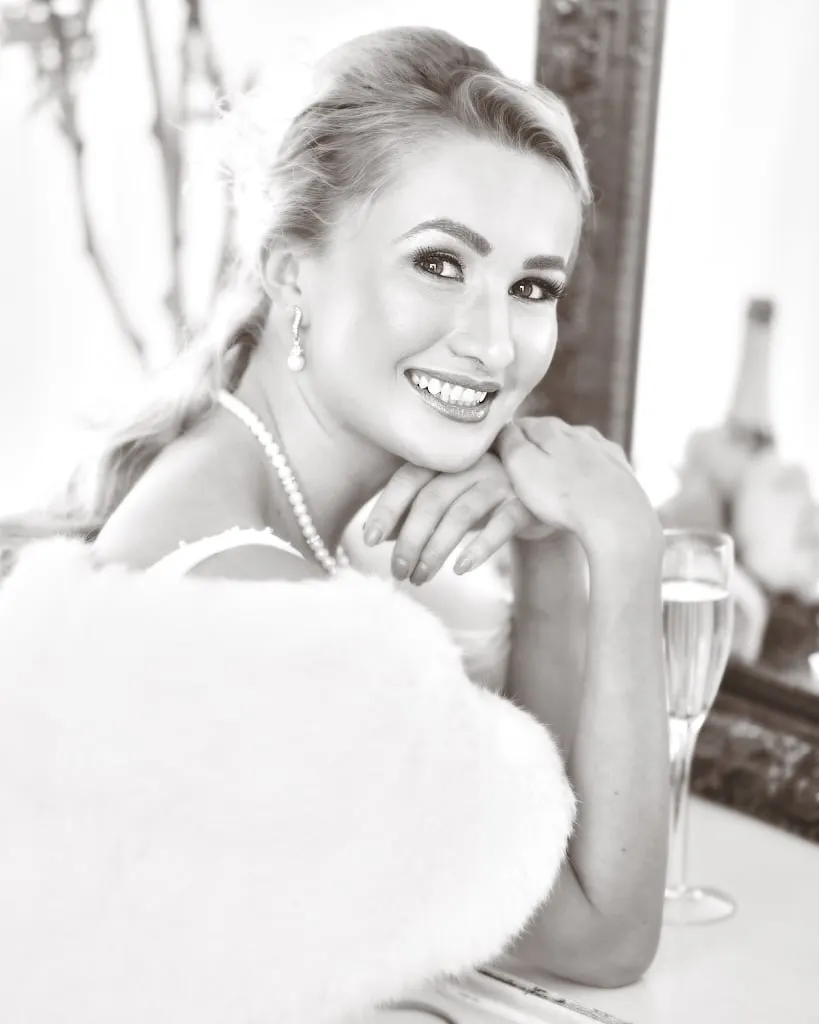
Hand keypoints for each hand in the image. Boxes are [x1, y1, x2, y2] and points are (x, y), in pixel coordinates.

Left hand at [361, 453, 548, 584]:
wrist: (545, 493)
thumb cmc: (484, 498)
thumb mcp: (449, 501)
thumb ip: (416, 512)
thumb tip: (378, 537)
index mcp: (447, 459)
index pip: (408, 478)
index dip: (387, 508)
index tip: (368, 540)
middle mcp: (472, 465)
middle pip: (432, 499)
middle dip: (410, 539)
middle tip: (397, 571)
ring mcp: (500, 482)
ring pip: (461, 513)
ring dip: (436, 550)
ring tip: (420, 578)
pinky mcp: (525, 503)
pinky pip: (501, 524)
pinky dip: (479, 547)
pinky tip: (461, 568)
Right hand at [495, 417, 661, 563]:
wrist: (616, 517)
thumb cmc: (562, 495)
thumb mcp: (522, 466)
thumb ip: (509, 442)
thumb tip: (503, 426)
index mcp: (551, 428)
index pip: (519, 424)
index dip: (506, 439)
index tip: (498, 455)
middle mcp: (578, 431)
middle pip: (549, 432)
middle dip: (535, 445)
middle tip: (522, 468)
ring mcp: (602, 448)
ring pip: (576, 444)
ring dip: (563, 454)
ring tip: (553, 476)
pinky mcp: (620, 468)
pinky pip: (598, 461)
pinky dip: (588, 467)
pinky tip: (586, 479)